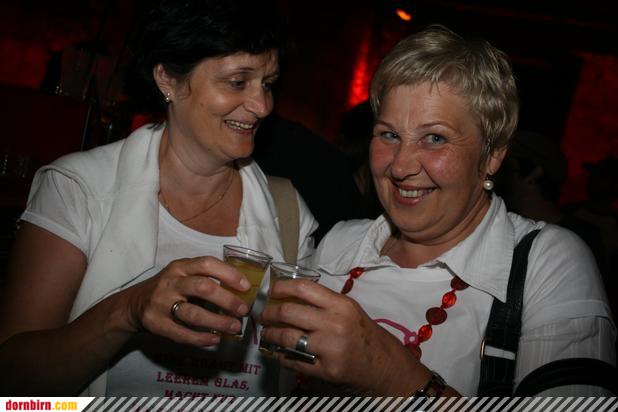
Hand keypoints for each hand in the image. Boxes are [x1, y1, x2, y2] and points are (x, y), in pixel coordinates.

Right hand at [122, 256, 250, 346]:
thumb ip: (206, 278)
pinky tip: (215, 339)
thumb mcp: (183, 275)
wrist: (133, 305)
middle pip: (202, 288)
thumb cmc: (169, 288)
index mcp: (180, 267)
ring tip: (234, 327)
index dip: (228, 274)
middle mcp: (170, 282)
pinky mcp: (155, 324)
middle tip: (243, 310)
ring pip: (193, 314)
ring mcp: (161, 304)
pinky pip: (182, 334)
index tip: (246, 286)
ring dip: (217, 322)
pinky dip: (201, 338)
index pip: (206, 264)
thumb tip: (241, 291)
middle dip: (227, 300)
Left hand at [259, 280, 428, 394]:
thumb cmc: (364, 334)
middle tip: (264, 315)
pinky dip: (281, 355)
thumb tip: (290, 295)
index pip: (304, 288)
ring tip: (267, 334)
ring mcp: (329, 348)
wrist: (383, 366)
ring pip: (286, 337)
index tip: (272, 291)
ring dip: (270, 335)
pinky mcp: (325, 369)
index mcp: (340, 305)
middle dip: (269, 313)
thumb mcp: (348, 311)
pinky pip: (293, 360)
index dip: (282, 287)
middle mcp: (334, 324)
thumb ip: (323, 303)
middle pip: (289, 312)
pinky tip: (278, 352)